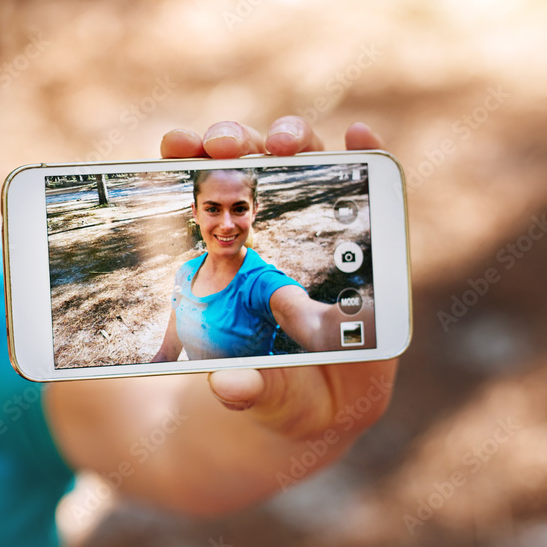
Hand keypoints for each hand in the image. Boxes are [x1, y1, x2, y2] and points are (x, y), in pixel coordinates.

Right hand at [160, 117, 395, 439]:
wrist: (260, 407)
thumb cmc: (295, 408)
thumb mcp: (286, 409)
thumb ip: (265, 394)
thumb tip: (230, 384)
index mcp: (354, 286)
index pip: (369, 214)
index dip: (368, 170)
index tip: (359, 138)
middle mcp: (317, 252)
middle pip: (314, 179)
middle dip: (289, 151)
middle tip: (261, 145)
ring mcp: (272, 242)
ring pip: (261, 178)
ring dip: (233, 153)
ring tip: (198, 146)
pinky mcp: (229, 245)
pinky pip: (215, 198)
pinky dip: (197, 169)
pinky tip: (178, 151)